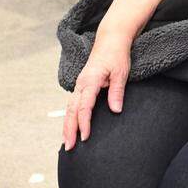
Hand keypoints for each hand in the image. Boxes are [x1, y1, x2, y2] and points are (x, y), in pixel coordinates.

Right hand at [62, 32, 130, 150]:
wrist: (111, 40)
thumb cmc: (117, 54)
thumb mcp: (121, 72)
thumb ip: (117, 91)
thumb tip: (115, 110)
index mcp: (90, 80)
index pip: (84, 106)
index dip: (84, 123)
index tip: (85, 137)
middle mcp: (81, 83)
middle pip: (72, 110)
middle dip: (69, 129)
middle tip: (68, 147)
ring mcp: (80, 84)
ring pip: (70, 107)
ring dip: (67, 125)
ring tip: (66, 142)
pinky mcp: (82, 85)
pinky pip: (73, 103)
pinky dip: (70, 116)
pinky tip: (71, 126)